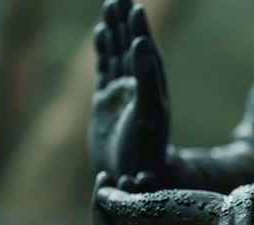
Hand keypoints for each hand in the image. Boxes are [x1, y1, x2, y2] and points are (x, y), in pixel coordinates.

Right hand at [89, 0, 168, 181]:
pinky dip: (102, 52)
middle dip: (126, 23)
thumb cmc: (144, 151)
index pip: (146, 52)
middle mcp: (139, 87)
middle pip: (132, 47)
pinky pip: (104, 70)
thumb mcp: (148, 115)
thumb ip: (146, 80)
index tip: (135, 7)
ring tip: (109, 7)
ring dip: (114, 32)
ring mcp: (121, 93)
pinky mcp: (105, 102)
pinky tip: (100, 34)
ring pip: (117, 55)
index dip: (141, 30)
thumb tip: (141, 45)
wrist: (128, 178)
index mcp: (153, 88)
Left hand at [91, 172, 222, 224]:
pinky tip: (154, 180)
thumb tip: (101, 196)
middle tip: (117, 176)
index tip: (103, 181)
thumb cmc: (193, 219)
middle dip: (118, 200)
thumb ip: (118, 203)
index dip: (98, 208)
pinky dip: (154, 205)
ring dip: (136, 198)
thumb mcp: (150, 206)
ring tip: (139, 175)